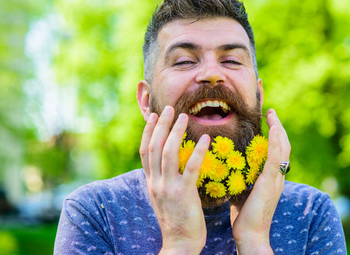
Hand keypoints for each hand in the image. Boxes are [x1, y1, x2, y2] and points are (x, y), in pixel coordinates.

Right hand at [139, 106, 209, 253]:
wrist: (179, 244)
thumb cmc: (175, 219)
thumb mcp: (162, 197)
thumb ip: (162, 179)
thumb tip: (164, 163)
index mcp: (150, 182)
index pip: (145, 151)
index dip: (148, 132)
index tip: (154, 115)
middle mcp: (156, 183)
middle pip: (155, 147)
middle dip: (161, 125)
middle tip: (168, 108)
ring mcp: (168, 188)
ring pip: (169, 153)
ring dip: (175, 132)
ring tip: (184, 116)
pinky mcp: (184, 194)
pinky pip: (190, 168)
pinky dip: (196, 151)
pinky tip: (204, 138)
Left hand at [230, 108, 290, 253]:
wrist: (251, 235)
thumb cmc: (244, 216)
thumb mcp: (243, 191)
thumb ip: (241, 177)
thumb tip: (227, 165)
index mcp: (272, 178)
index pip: (277, 151)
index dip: (274, 135)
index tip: (267, 120)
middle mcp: (278, 176)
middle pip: (283, 145)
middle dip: (278, 126)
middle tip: (270, 111)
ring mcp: (276, 179)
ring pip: (283, 148)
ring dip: (278, 128)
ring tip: (271, 113)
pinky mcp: (270, 182)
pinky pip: (276, 158)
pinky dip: (276, 141)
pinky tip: (273, 128)